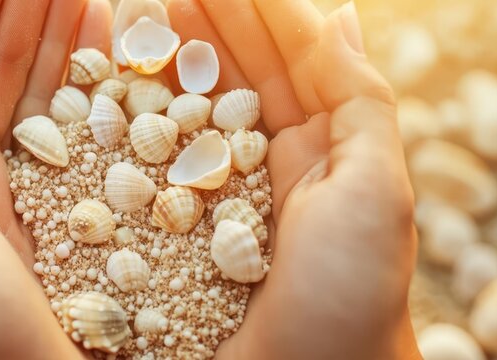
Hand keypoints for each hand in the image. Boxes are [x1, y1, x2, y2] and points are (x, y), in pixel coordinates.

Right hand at [164, 0, 421, 358]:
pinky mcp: (178, 231)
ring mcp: (220, 197)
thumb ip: (357, 99)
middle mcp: (268, 167)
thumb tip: (340, 16)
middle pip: (236, 76)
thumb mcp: (375, 188)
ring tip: (143, 18)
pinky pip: (160, 165)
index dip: (257, 13)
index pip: (288, 61)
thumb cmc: (351, 292)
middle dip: (207, 26)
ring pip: (195, 112)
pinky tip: (121, 89)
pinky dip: (142, 123)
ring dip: (172, 61)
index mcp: (322, 150)